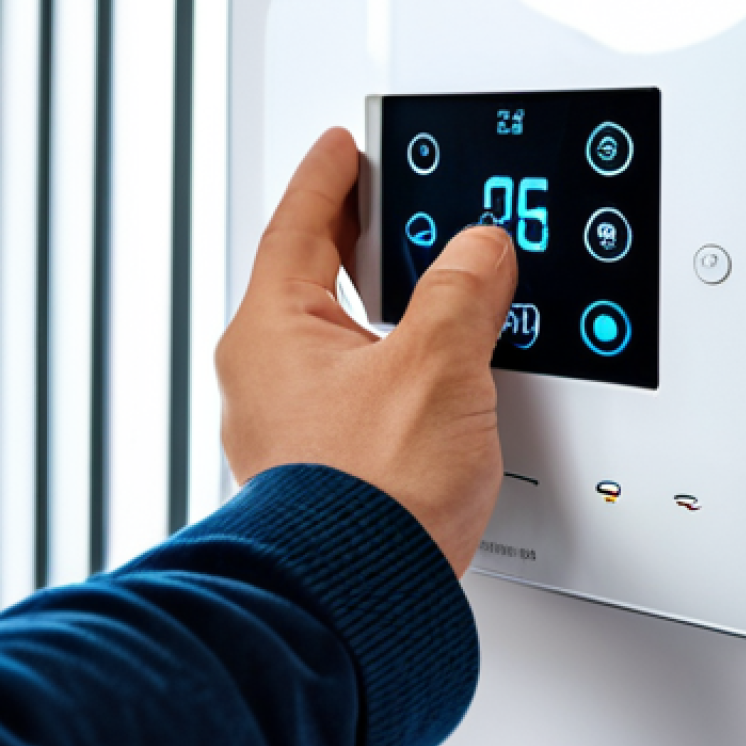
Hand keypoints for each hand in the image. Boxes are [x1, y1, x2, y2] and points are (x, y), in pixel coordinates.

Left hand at [216, 128, 517, 575]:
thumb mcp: (437, 366)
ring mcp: (286, 421)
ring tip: (414, 278)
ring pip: (332, 332)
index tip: (343, 145)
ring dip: (372, 302)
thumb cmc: (375, 495)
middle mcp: (265, 374)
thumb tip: (480, 251)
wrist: (363, 600)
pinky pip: (349, 381)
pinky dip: (383, 357)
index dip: (329, 176)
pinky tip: (419, 367)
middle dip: (350, 235)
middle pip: (310, 275)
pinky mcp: (319, 460)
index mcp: (272, 331)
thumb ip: (463, 291)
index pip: (299, 223)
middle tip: (383, 202)